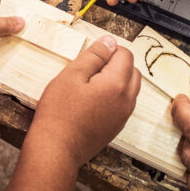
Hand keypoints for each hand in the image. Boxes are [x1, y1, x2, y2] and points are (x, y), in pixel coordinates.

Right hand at [29, 36, 141, 167]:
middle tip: (90, 69)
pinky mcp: (116, 128)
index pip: (126, 54)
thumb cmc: (59, 111)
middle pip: (133, 71)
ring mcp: (123, 117)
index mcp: (117, 84)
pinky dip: (113, 97)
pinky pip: (123, 105)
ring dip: (116, 81)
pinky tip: (91, 102)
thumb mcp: (72, 75)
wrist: (56, 149)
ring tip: (89, 85)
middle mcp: (127, 100)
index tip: (90, 57)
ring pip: (130, 89)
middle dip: (116, 64)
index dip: (109, 50)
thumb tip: (109, 41)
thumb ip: (94, 56)